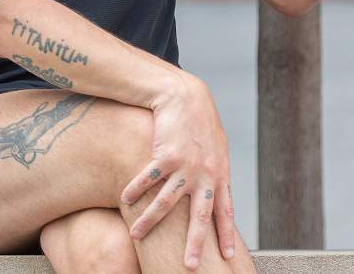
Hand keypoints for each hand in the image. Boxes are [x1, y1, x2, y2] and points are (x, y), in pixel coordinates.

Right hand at [121, 75, 235, 268]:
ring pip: (167, 202)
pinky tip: (124, 199)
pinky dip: (134, 189)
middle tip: (191, 266)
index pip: (225, 210)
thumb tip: (215, 195)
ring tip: (136, 236)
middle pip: (201, 215)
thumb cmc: (200, 125)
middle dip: (195, 243)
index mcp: (220, 174)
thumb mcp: (216, 150)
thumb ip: (215, 173)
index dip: (226, 234)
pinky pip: (148, 179)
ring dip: (150, 221)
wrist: (186, 97)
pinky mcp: (166, 155)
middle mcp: (206, 173)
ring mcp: (186, 165)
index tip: (229, 256)